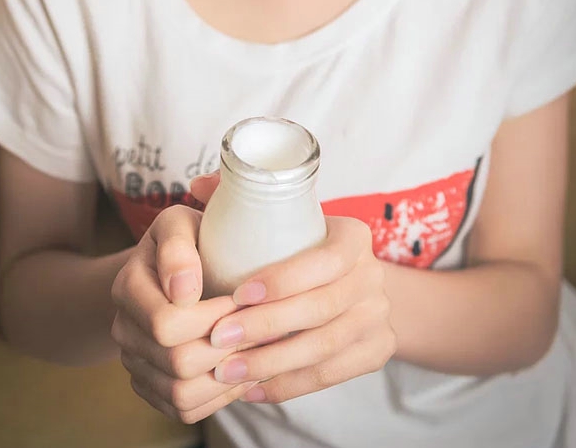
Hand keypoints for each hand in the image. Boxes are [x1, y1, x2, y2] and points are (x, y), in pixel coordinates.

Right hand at [110, 196, 261, 424]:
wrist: (172, 266)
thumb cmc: (185, 239)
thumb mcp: (179, 223)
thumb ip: (177, 246)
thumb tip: (182, 290)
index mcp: (127, 288)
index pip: (166, 323)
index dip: (214, 317)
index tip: (245, 299)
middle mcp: (124, 329)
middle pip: (176, 363)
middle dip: (227, 349)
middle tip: (262, 331)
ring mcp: (136, 362)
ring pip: (180, 396)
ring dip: (226, 380)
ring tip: (257, 354)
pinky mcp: (152, 386)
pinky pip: (184, 411)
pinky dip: (218, 399)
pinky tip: (241, 372)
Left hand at [205, 214, 396, 403]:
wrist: (354, 280)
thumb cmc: (301, 245)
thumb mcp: (281, 214)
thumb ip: (241, 196)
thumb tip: (197, 186)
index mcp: (354, 236)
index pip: (325, 260)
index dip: (283, 280)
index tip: (237, 294)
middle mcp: (373, 275)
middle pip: (322, 308)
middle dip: (266, 326)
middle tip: (218, 338)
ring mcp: (378, 317)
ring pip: (325, 348)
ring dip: (271, 363)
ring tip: (226, 370)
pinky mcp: (376, 351)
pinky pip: (331, 376)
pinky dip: (288, 385)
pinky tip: (251, 388)